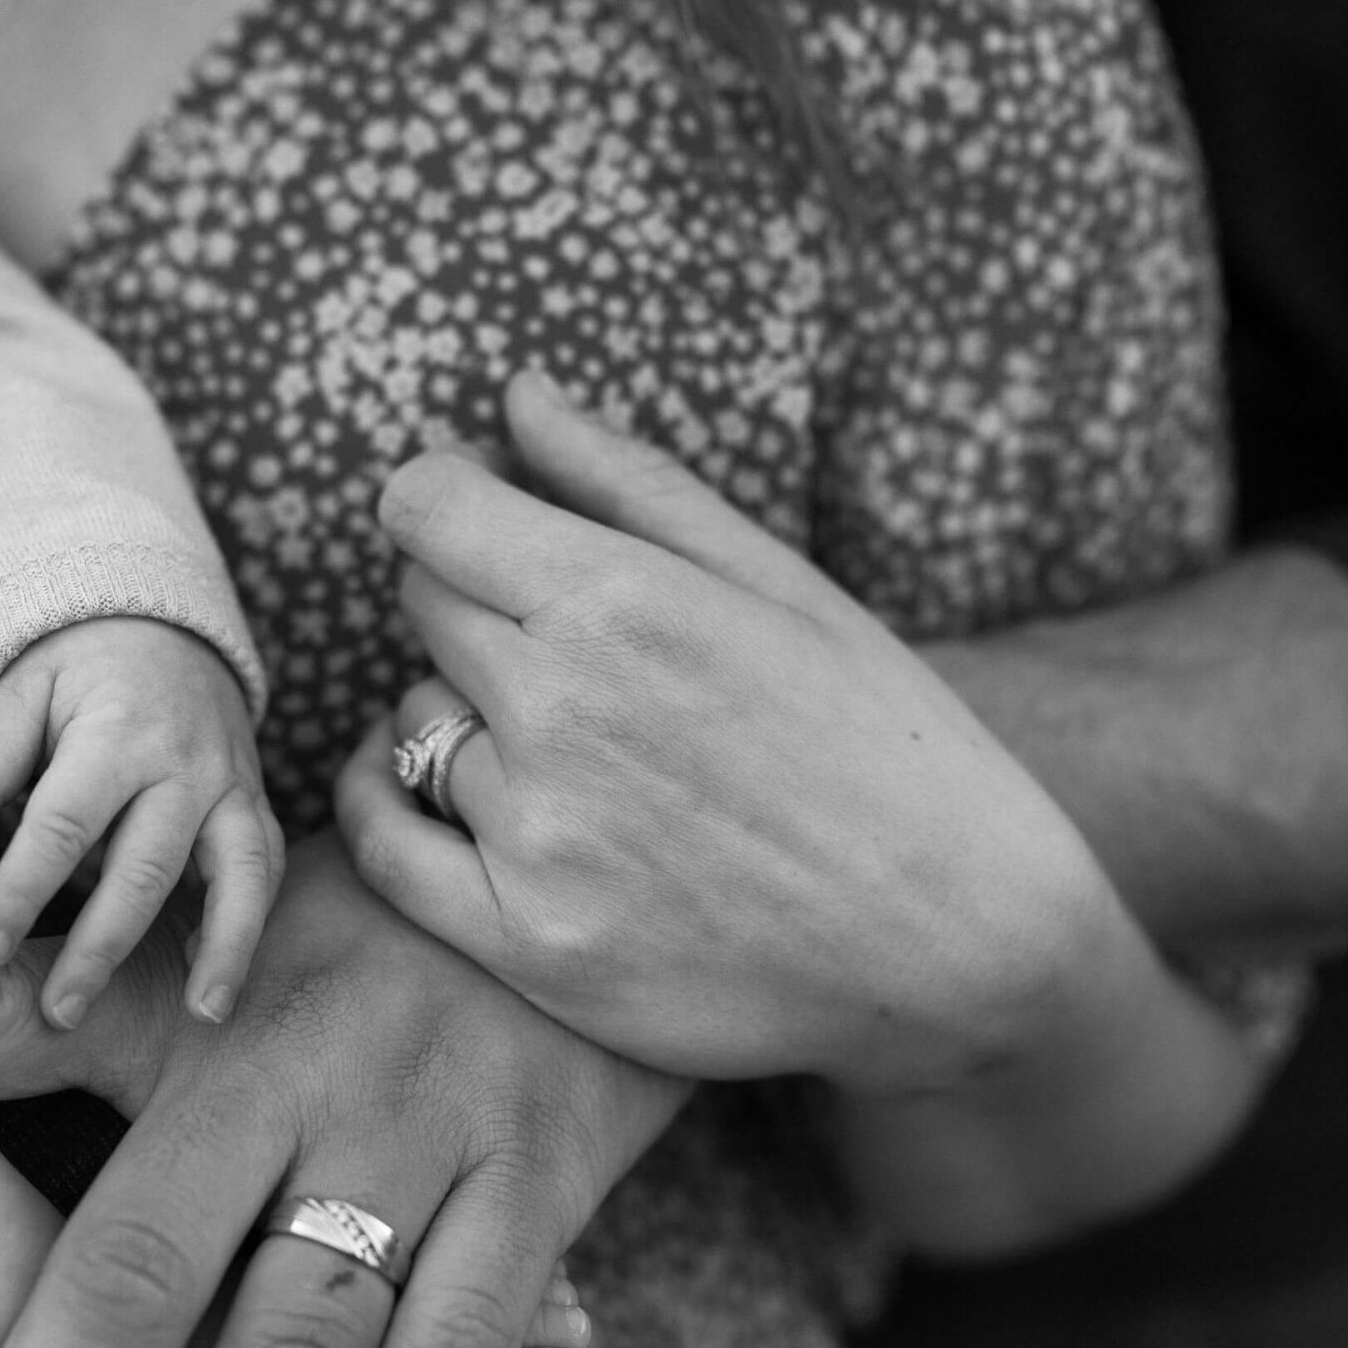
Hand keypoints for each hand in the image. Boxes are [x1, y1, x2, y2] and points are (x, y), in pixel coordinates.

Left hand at [0, 616, 282, 1029]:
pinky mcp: (258, 807)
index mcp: (116, 732)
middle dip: (102, 946)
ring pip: (239, 874)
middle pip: (146, 866)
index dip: (21, 890)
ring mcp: (233, 787)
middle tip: (57, 1014)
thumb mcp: (19, 696)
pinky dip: (248, 929)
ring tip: (200, 1017)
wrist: (164, 633)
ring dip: (221, 948)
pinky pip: (265, 873)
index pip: (63, 823)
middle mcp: (185, 763)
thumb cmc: (76, 674)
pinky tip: (211, 989)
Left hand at [338, 374, 1110, 1091]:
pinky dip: (384, 803)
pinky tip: (427, 790)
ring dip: (470, 717)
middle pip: (422, 606)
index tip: (492, 516)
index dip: (450, 497)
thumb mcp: (786, 586)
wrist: (964, 950)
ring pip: (418, 721)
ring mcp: (539, 836)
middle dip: (475, 601)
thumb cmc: (891, 747)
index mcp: (621, 600)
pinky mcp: (527, 944)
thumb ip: (635, 485)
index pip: (426, 505)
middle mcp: (559, 712)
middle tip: (574, 644)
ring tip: (582, 747)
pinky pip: (383, 846)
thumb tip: (515, 397)